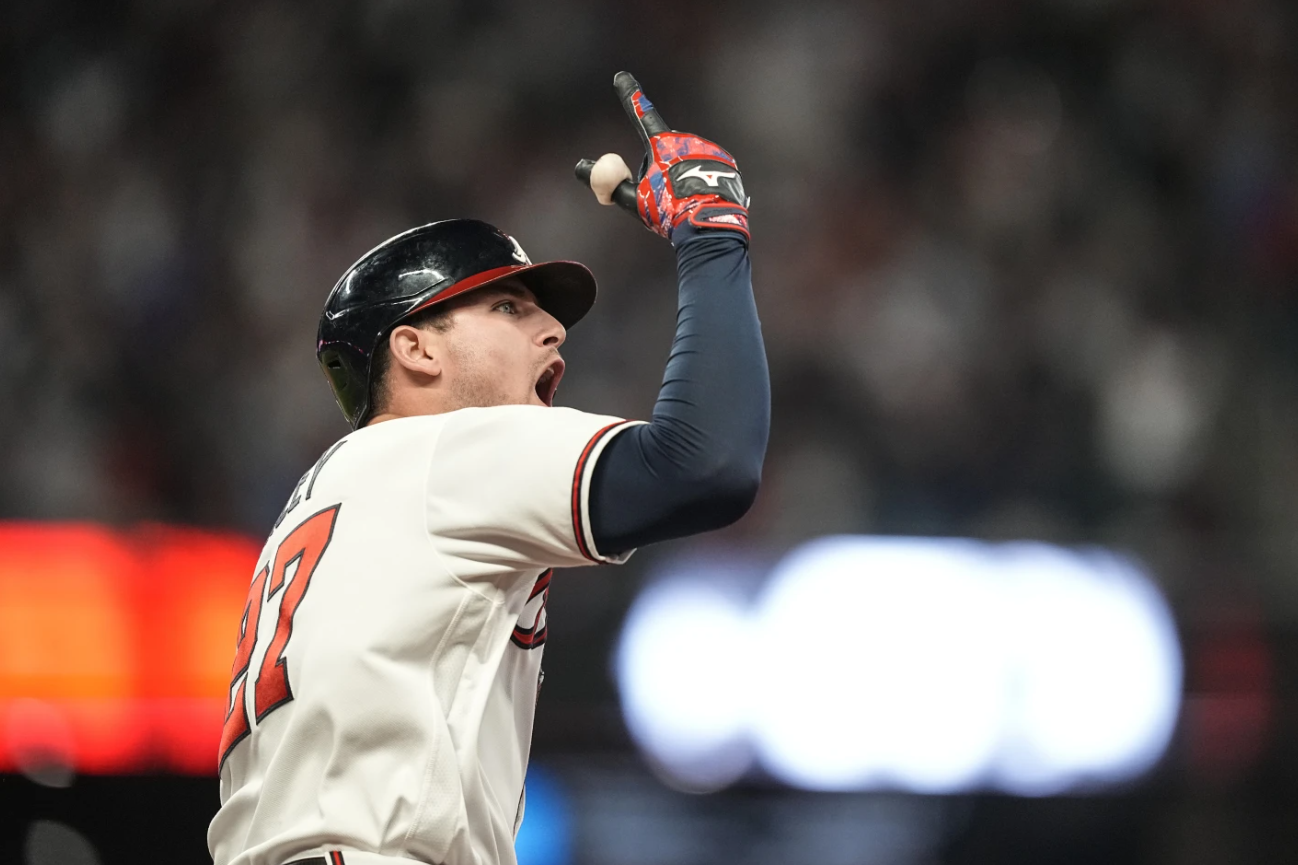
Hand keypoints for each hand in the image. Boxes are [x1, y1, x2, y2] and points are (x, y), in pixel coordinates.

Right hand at [575, 72, 748, 241]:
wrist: (711, 227)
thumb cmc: (670, 214)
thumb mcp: (634, 201)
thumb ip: (608, 184)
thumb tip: (583, 167)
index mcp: (663, 144)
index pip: (640, 115)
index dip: (629, 96)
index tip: (621, 77)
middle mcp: (688, 140)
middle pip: (663, 153)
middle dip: (659, 171)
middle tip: (664, 198)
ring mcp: (710, 150)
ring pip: (686, 162)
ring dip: (681, 178)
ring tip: (686, 203)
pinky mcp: (727, 163)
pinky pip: (707, 169)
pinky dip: (702, 183)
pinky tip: (702, 201)